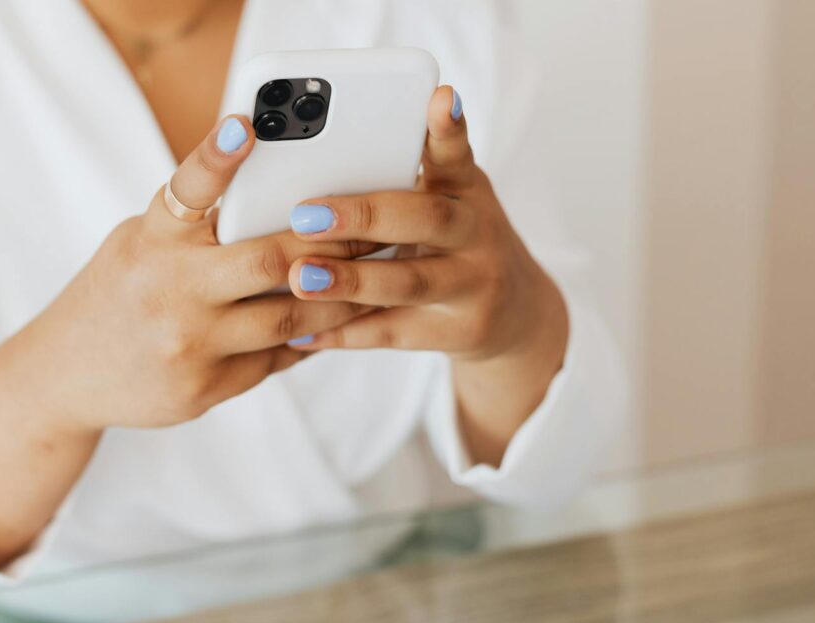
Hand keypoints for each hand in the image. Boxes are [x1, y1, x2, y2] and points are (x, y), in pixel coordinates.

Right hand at [0, 115, 378, 434]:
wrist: (65, 376)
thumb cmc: (116, 292)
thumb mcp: (139, 243)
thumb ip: (196, 226)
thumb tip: (279, 200)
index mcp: (151, 240)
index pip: (186, 188)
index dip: (216, 155)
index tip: (245, 122)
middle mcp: (169, 290)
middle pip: (269, 260)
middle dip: (330, 242)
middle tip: (374, 226)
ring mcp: (188, 344)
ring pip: (289, 318)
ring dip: (339, 297)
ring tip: (375, 277)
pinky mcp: (204, 388)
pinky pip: (275, 358)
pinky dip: (310, 337)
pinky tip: (337, 322)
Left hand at [282, 87, 569, 463]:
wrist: (514, 313)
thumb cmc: (456, 241)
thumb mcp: (447, 200)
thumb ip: (401, 179)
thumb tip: (317, 160)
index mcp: (466, 190)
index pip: (456, 153)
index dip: (448, 128)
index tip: (438, 97)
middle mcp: (476, 233)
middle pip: (424, 219)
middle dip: (363, 216)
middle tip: (305, 214)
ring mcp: (472, 285)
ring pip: (408, 282)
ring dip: (350, 281)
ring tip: (300, 277)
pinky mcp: (457, 332)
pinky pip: (393, 333)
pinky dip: (344, 333)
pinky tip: (302, 333)